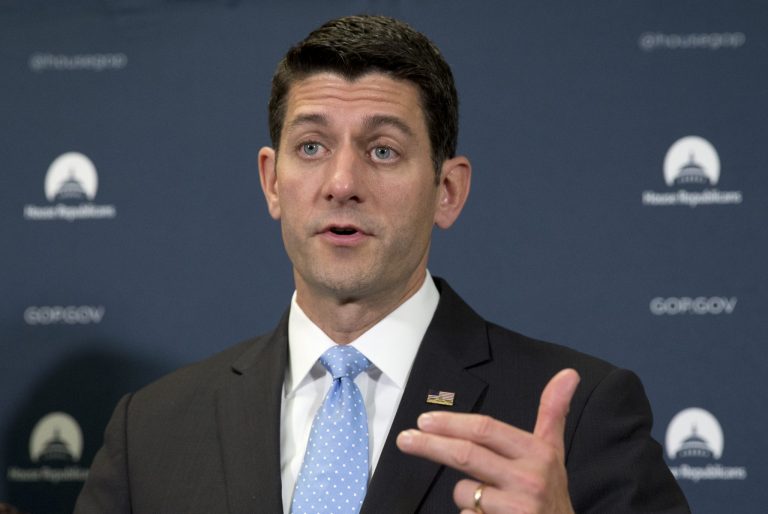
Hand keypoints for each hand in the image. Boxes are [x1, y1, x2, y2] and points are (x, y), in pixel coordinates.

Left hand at [396, 368, 579, 512]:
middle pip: (467, 455)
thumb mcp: (553, 453)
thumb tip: (569, 373)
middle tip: (405, 439)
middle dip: (431, 445)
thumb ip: (553, 412)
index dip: (451, 423)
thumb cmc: (551, 493)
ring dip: (465, 495)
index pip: (486, 430)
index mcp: (538, 454)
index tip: (424, 420)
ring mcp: (517, 510)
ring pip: (464, 492)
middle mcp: (529, 480)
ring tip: (487, 500)